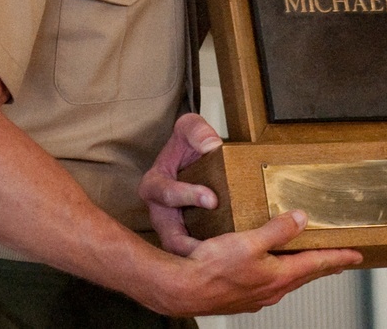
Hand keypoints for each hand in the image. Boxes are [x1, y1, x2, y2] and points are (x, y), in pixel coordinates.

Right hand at [139, 113, 223, 254]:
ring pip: (183, 252)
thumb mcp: (188, 128)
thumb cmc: (185, 145)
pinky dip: (212, 258)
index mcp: (154, 185)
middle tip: (217, 247)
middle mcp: (160, 211)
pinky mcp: (188, 238)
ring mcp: (173, 228)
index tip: (213, 199)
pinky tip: (232, 259)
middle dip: (191, 244)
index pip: (166, 194)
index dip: (188, 196)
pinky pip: (197, 253)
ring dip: (203, 257)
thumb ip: (197, 131)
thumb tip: (211, 146)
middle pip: (170, 236)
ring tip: (227, 259)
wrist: (190, 158)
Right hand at [159, 210, 362, 316]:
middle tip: (342, 258)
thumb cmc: (212, 269)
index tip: (357, 255)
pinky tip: (273, 265)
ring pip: (289, 278)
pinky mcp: (243, 294)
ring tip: (312, 259)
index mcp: (278, 276)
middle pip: (307, 273)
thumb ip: (277, 230)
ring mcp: (257, 294)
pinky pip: (271, 280)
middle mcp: (271, 289)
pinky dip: (282, 270)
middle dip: (326, 264)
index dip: (339, 257)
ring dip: (304, 268)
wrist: (182, 289)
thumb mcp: (250, 242)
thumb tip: (300, 218)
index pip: (318, 264)